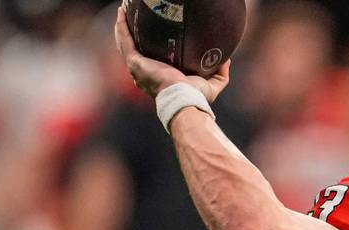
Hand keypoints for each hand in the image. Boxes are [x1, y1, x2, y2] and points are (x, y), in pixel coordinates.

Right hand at [114, 5, 229, 101]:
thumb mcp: (212, 84)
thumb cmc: (196, 97)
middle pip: (134, 49)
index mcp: (158, 77)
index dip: (148, 47)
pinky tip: (122, 13)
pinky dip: (122, 27)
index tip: (152, 34)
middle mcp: (144, 72)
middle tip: (133, 17)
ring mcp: (138, 67)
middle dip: (132, 33)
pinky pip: (125, 41)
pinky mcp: (135, 62)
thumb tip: (226, 59)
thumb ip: (219, 73)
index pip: (151, 59)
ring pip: (126, 43)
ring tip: (123, 11)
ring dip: (123, 27)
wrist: (184, 100)